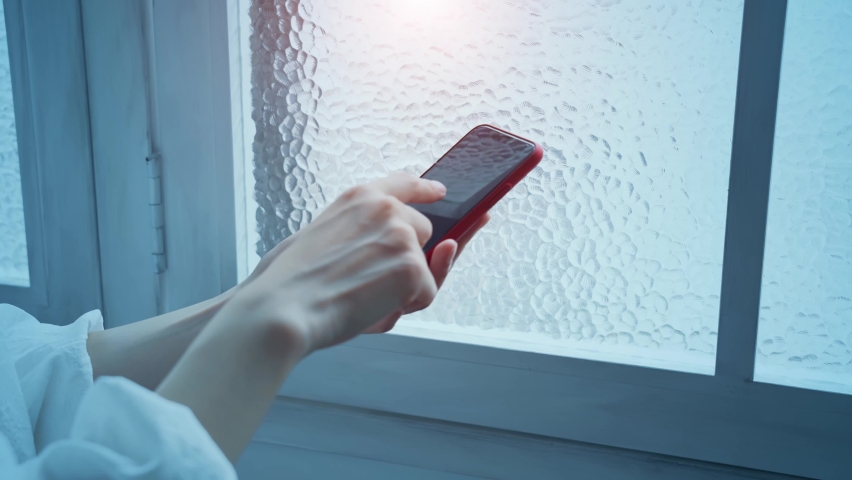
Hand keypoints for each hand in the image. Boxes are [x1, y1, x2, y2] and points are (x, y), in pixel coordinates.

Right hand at [242, 183, 490, 338]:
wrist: (283, 308)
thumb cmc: (289, 281)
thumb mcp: (319, 235)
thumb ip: (359, 232)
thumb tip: (400, 250)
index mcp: (359, 197)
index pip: (404, 184)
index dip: (425, 190)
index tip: (439, 192)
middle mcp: (386, 209)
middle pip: (423, 233)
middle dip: (406, 258)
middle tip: (367, 280)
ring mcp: (402, 236)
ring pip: (424, 268)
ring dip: (401, 288)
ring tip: (360, 294)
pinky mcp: (412, 267)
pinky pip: (425, 295)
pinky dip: (403, 309)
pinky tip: (370, 307)